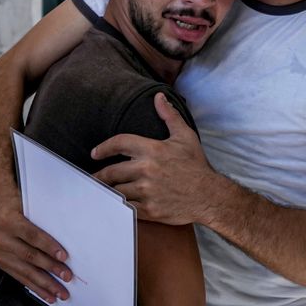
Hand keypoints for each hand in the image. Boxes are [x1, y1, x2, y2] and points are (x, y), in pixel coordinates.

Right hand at [0, 198, 72, 302]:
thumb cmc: (20, 204)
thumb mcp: (30, 205)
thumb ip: (43, 218)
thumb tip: (68, 235)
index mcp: (8, 220)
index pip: (32, 235)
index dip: (48, 246)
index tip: (64, 256)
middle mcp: (1, 238)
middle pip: (30, 256)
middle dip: (50, 268)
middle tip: (67, 277)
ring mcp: (0, 252)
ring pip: (26, 271)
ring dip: (45, 284)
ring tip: (61, 293)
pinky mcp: (1, 263)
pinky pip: (21, 277)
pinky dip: (36, 287)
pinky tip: (47, 295)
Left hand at [92, 93, 224, 225]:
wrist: (210, 196)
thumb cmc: (196, 166)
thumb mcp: (185, 136)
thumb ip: (169, 116)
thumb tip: (158, 96)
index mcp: (152, 150)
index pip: (119, 143)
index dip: (103, 148)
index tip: (95, 153)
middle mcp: (147, 170)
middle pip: (111, 171)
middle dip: (100, 175)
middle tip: (94, 177)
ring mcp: (147, 191)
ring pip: (116, 191)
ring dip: (108, 191)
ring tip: (101, 191)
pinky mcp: (150, 210)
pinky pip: (126, 208)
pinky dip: (118, 206)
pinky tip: (114, 205)